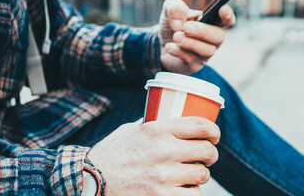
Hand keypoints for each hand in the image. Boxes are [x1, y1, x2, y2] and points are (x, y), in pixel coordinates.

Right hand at [86, 117, 219, 195]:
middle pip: (207, 152)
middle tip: (206, 159)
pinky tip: (184, 190)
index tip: (214, 137)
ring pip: (202, 176)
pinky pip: (193, 195)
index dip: (214, 132)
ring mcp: (164, 176)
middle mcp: (164, 150)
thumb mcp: (130, 131)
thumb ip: (152, 125)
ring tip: (191, 177)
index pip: (201, 125)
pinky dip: (191, 193)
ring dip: (199, 177)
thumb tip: (172, 116)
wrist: (89, 182)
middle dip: (210, 156)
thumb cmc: (110, 155)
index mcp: (157, 129)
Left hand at [158, 0, 235, 74]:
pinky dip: (179, 52)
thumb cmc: (172, 25)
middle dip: (203, 31)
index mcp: (211, 21)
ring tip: (176, 37)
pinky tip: (169, 46)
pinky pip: (192, 60)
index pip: (226, 19)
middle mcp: (212, 38)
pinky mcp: (195, 64)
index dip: (228, 15)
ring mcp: (205, 53)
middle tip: (186, 27)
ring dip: (190, 43)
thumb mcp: (170, 9)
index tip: (223, 9)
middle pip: (219, 36)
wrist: (161, 45)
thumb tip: (179, 24)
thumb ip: (175, 8)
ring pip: (207, 50)